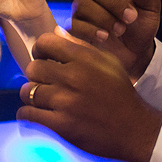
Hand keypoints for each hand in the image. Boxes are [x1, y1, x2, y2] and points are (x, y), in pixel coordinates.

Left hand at [17, 31, 161, 161]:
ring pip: (28, 91)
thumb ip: (82, 46)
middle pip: (33, 67)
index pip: (45, 42)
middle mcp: (74, 77)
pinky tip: (35, 114)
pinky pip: (28, 114)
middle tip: (44, 82)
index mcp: (85, 59)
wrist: (134, 129)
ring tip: (42, 100)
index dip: (39, 50)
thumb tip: (57, 32)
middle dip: (35, 75)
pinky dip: (27, 114)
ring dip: (31, 96)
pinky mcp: (61, 125)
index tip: (43, 59)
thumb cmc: (120, 93)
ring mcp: (66, 102)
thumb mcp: (108, 62)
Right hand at [70, 0, 160, 79]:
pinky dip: (91, 30)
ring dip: (104, 17)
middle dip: (113, 2)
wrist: (136, 55)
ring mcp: (82, 12)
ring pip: (82, 4)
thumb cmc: (142, 28)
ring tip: (120, 30)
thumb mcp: (151, 10)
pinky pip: (75, 24)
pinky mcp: (76, 30)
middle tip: (131, 17)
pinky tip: (105, 36)